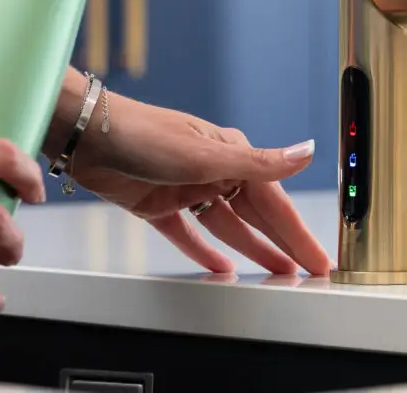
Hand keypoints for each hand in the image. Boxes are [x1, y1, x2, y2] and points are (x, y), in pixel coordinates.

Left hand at [68, 92, 332, 276]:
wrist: (86, 135)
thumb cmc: (144, 133)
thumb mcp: (205, 153)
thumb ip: (259, 162)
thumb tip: (307, 150)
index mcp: (227, 153)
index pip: (273, 200)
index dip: (297, 231)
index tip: (320, 258)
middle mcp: (210, 169)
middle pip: (254, 214)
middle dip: (281, 242)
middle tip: (308, 272)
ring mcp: (184, 187)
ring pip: (225, 225)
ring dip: (251, 248)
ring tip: (276, 273)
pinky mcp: (157, 204)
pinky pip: (188, 233)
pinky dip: (204, 250)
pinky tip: (221, 267)